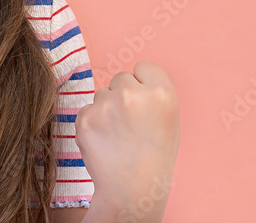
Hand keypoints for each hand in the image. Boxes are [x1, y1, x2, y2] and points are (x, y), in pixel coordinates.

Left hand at [73, 59, 179, 220]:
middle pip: (121, 77)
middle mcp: (132, 94)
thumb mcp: (170, 119)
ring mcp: (106, 105)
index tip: (144, 99)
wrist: (132, 189)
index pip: (145, 66)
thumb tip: (135, 75)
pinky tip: (105, 141)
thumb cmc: (155, 155)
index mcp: (161, 93)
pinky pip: (88, 108)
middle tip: (132, 123)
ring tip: (119, 135)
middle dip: (124, 94)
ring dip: (107, 108)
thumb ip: (153, 92)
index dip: (144, 82)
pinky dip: (93, 122)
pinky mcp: (84, 117)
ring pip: (102, 92)